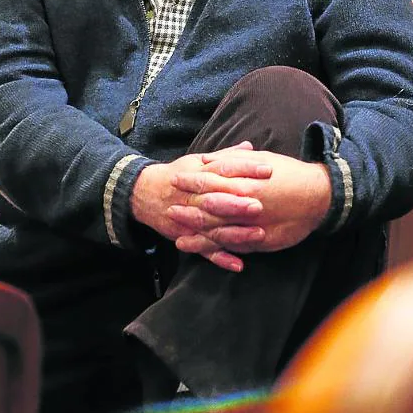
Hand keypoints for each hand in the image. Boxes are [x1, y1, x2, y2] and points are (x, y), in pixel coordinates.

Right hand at [131, 142, 268, 271]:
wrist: (145, 194)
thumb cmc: (177, 175)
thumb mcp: (198, 161)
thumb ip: (225, 156)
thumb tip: (250, 147)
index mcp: (200, 174)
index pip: (224, 169)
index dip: (245, 169)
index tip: (267, 169)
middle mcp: (194, 197)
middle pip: (217, 200)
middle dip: (237, 203)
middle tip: (260, 205)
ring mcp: (190, 219)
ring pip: (213, 228)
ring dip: (235, 233)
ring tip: (258, 234)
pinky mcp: (187, 237)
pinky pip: (204, 250)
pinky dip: (220, 258)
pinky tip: (238, 265)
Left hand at [167, 149, 331, 258]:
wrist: (318, 196)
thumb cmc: (288, 173)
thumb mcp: (259, 159)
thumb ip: (232, 159)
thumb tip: (206, 160)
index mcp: (243, 182)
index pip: (208, 181)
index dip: (190, 181)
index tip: (174, 180)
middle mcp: (244, 205)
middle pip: (209, 210)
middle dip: (187, 211)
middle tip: (168, 210)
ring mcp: (253, 225)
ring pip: (219, 233)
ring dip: (198, 236)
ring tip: (178, 239)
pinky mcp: (262, 240)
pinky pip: (236, 247)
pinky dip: (220, 251)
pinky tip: (207, 253)